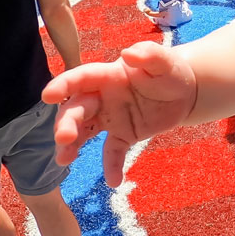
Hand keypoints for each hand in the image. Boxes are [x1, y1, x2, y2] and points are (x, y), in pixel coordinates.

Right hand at [41, 40, 197, 186]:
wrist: (185, 93)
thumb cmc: (170, 71)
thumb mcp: (164, 61)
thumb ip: (149, 54)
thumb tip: (128, 54)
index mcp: (108, 76)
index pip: (82, 79)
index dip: (64, 85)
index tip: (48, 95)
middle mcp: (102, 98)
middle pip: (77, 109)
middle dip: (66, 122)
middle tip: (64, 137)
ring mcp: (110, 118)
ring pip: (84, 132)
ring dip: (71, 145)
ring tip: (64, 160)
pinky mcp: (123, 136)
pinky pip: (113, 152)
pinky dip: (112, 166)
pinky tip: (114, 181)